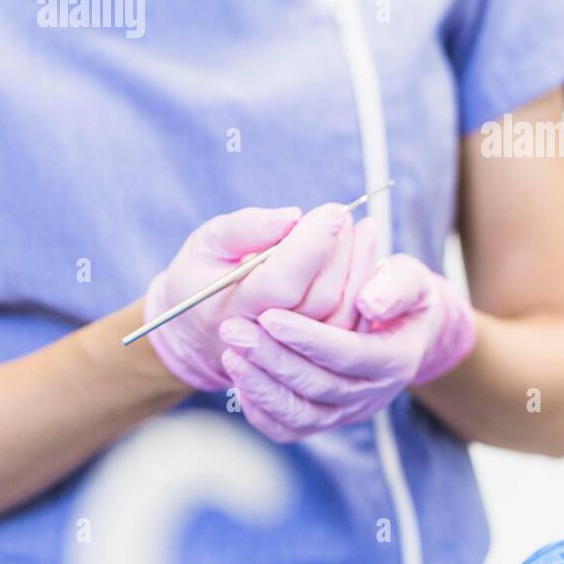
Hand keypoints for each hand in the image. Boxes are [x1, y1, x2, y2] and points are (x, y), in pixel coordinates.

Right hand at [143, 202, 353, 390]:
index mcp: (233, 309)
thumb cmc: (202, 277)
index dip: (313, 245)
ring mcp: (293, 351)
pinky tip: (364, 255)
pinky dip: (363, 286)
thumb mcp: (208, 243)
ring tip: (359, 230)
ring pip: (342, 314)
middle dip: (339, 250)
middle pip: (319, 297)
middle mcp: (265, 337)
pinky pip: (350, 324)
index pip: (282, 282)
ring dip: (358, 266)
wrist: (199, 332)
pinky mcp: (314, 352)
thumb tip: (292, 216)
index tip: (333, 211)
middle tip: (343, 215)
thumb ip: (245, 229)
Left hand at [218, 228, 476, 441]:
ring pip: (301, 413)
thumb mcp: (410, 279)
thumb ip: (397, 285)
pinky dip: (261, 410)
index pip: (350, 355)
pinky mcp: (326, 420)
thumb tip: (370, 303)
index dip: (308, 339)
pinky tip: (239, 380)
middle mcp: (373, 393)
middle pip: (320, 386)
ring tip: (231, 353)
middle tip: (234, 329)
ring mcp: (348, 412)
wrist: (402, 329)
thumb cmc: (399, 295)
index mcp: (396, 358)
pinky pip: (290, 429)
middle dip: (273, 359)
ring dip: (261, 386)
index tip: (269, 316)